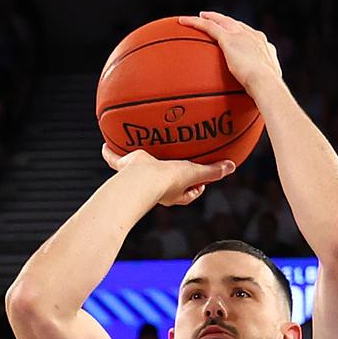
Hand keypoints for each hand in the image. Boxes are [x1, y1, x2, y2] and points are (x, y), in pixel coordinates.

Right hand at [102, 145, 234, 206]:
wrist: (142, 180)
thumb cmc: (168, 180)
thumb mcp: (193, 173)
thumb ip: (212, 171)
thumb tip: (232, 166)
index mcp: (173, 191)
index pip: (188, 193)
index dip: (195, 189)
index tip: (201, 183)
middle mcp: (156, 187)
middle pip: (164, 182)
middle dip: (167, 175)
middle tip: (172, 165)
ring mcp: (138, 177)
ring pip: (138, 171)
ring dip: (137, 164)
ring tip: (137, 153)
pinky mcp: (125, 168)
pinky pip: (116, 159)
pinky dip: (110, 153)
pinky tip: (105, 145)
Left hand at [179, 12, 281, 95]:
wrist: (266, 84)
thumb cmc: (267, 92)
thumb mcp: (264, 90)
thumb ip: (256, 92)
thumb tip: (254, 105)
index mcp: (263, 47)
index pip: (250, 36)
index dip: (241, 34)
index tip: (234, 35)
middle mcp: (253, 36)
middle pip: (236, 25)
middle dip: (225, 21)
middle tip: (214, 20)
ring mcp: (241, 35)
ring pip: (221, 21)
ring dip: (210, 18)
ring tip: (200, 17)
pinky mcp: (229, 38)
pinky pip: (208, 27)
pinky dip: (195, 23)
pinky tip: (182, 21)